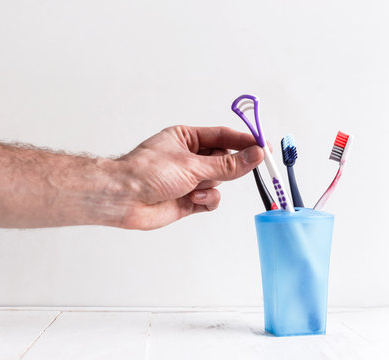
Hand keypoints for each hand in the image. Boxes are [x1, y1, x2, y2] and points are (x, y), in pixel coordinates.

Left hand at [105, 126, 263, 229]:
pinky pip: (211, 199)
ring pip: (219, 181)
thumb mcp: (192, 165)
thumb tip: (255, 155)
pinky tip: (192, 200)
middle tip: (253, 165)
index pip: (223, 136)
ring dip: (213, 185)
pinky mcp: (188, 199)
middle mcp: (189, 157)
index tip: (265, 146)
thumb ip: (227, 164)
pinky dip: (206, 200)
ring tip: (197, 188)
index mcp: (187, 138)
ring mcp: (189, 179)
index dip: (245, 141)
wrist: (123, 199)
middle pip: (225, 159)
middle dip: (232, 166)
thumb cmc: (147, 172)